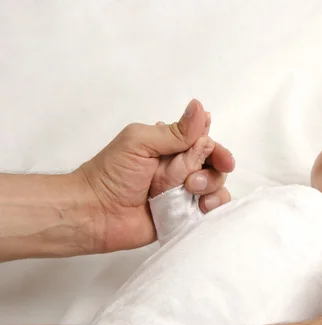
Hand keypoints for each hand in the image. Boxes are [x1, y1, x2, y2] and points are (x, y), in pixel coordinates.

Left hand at [76, 99, 234, 252]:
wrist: (95, 212)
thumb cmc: (112, 173)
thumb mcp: (141, 142)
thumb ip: (175, 132)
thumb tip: (199, 107)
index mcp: (171, 147)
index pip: (205, 142)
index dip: (217, 149)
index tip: (222, 159)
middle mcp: (181, 169)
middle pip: (216, 164)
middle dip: (214, 170)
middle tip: (193, 181)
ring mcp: (184, 193)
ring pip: (217, 186)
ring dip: (212, 188)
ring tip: (191, 192)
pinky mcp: (184, 216)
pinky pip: (212, 211)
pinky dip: (214, 208)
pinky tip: (202, 207)